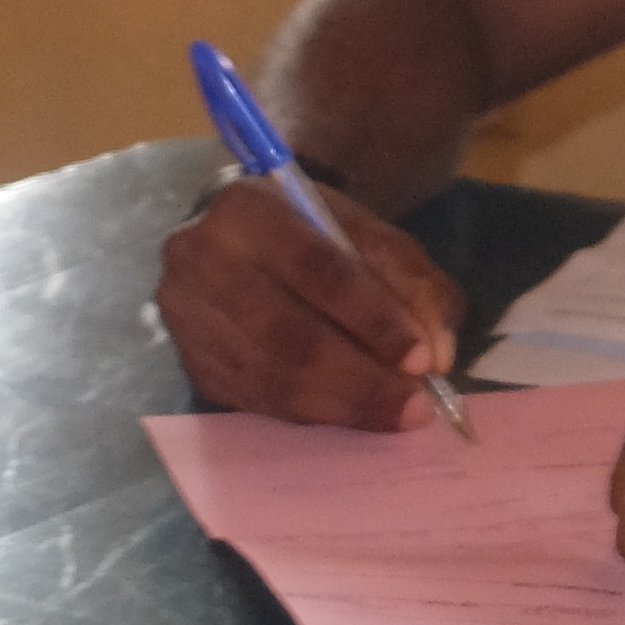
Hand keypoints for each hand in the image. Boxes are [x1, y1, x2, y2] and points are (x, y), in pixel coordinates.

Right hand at [155, 176, 469, 430]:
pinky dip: (315, 415)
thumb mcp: (368, 234)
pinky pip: (259, 402)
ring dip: (343, 404)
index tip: (421, 359)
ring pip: (273, 377)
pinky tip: (355, 416)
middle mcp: (200, 260)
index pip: (315, 268)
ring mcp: (187, 318)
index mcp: (247, 208)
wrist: (246, 240)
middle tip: (416, 405)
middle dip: (362, 377)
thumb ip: (412, 283)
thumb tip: (437, 354)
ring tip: (397, 414)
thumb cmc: (313, 233)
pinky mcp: (193, 364)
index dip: (371, 318)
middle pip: (288, 335)